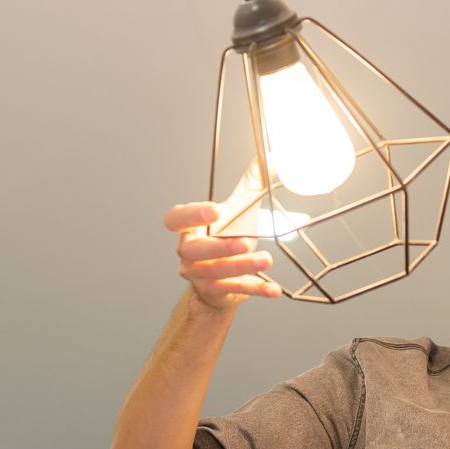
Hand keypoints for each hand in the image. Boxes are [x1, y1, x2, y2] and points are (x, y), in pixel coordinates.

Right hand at [167, 162, 282, 310]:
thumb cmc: (227, 238)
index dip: (192, 215)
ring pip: (217, 272)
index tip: (214, 211)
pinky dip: (256, 289)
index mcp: (189, 228)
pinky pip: (235, 290)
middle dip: (220, 247)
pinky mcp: (216, 291)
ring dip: (242, 266)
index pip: (176, 219)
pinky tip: (274, 288)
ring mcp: (199, 275)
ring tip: (265, 260)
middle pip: (195, 250)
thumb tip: (266, 157)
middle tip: (244, 242)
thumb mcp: (237, 210)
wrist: (223, 279)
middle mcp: (189, 253)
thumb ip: (250, 185)